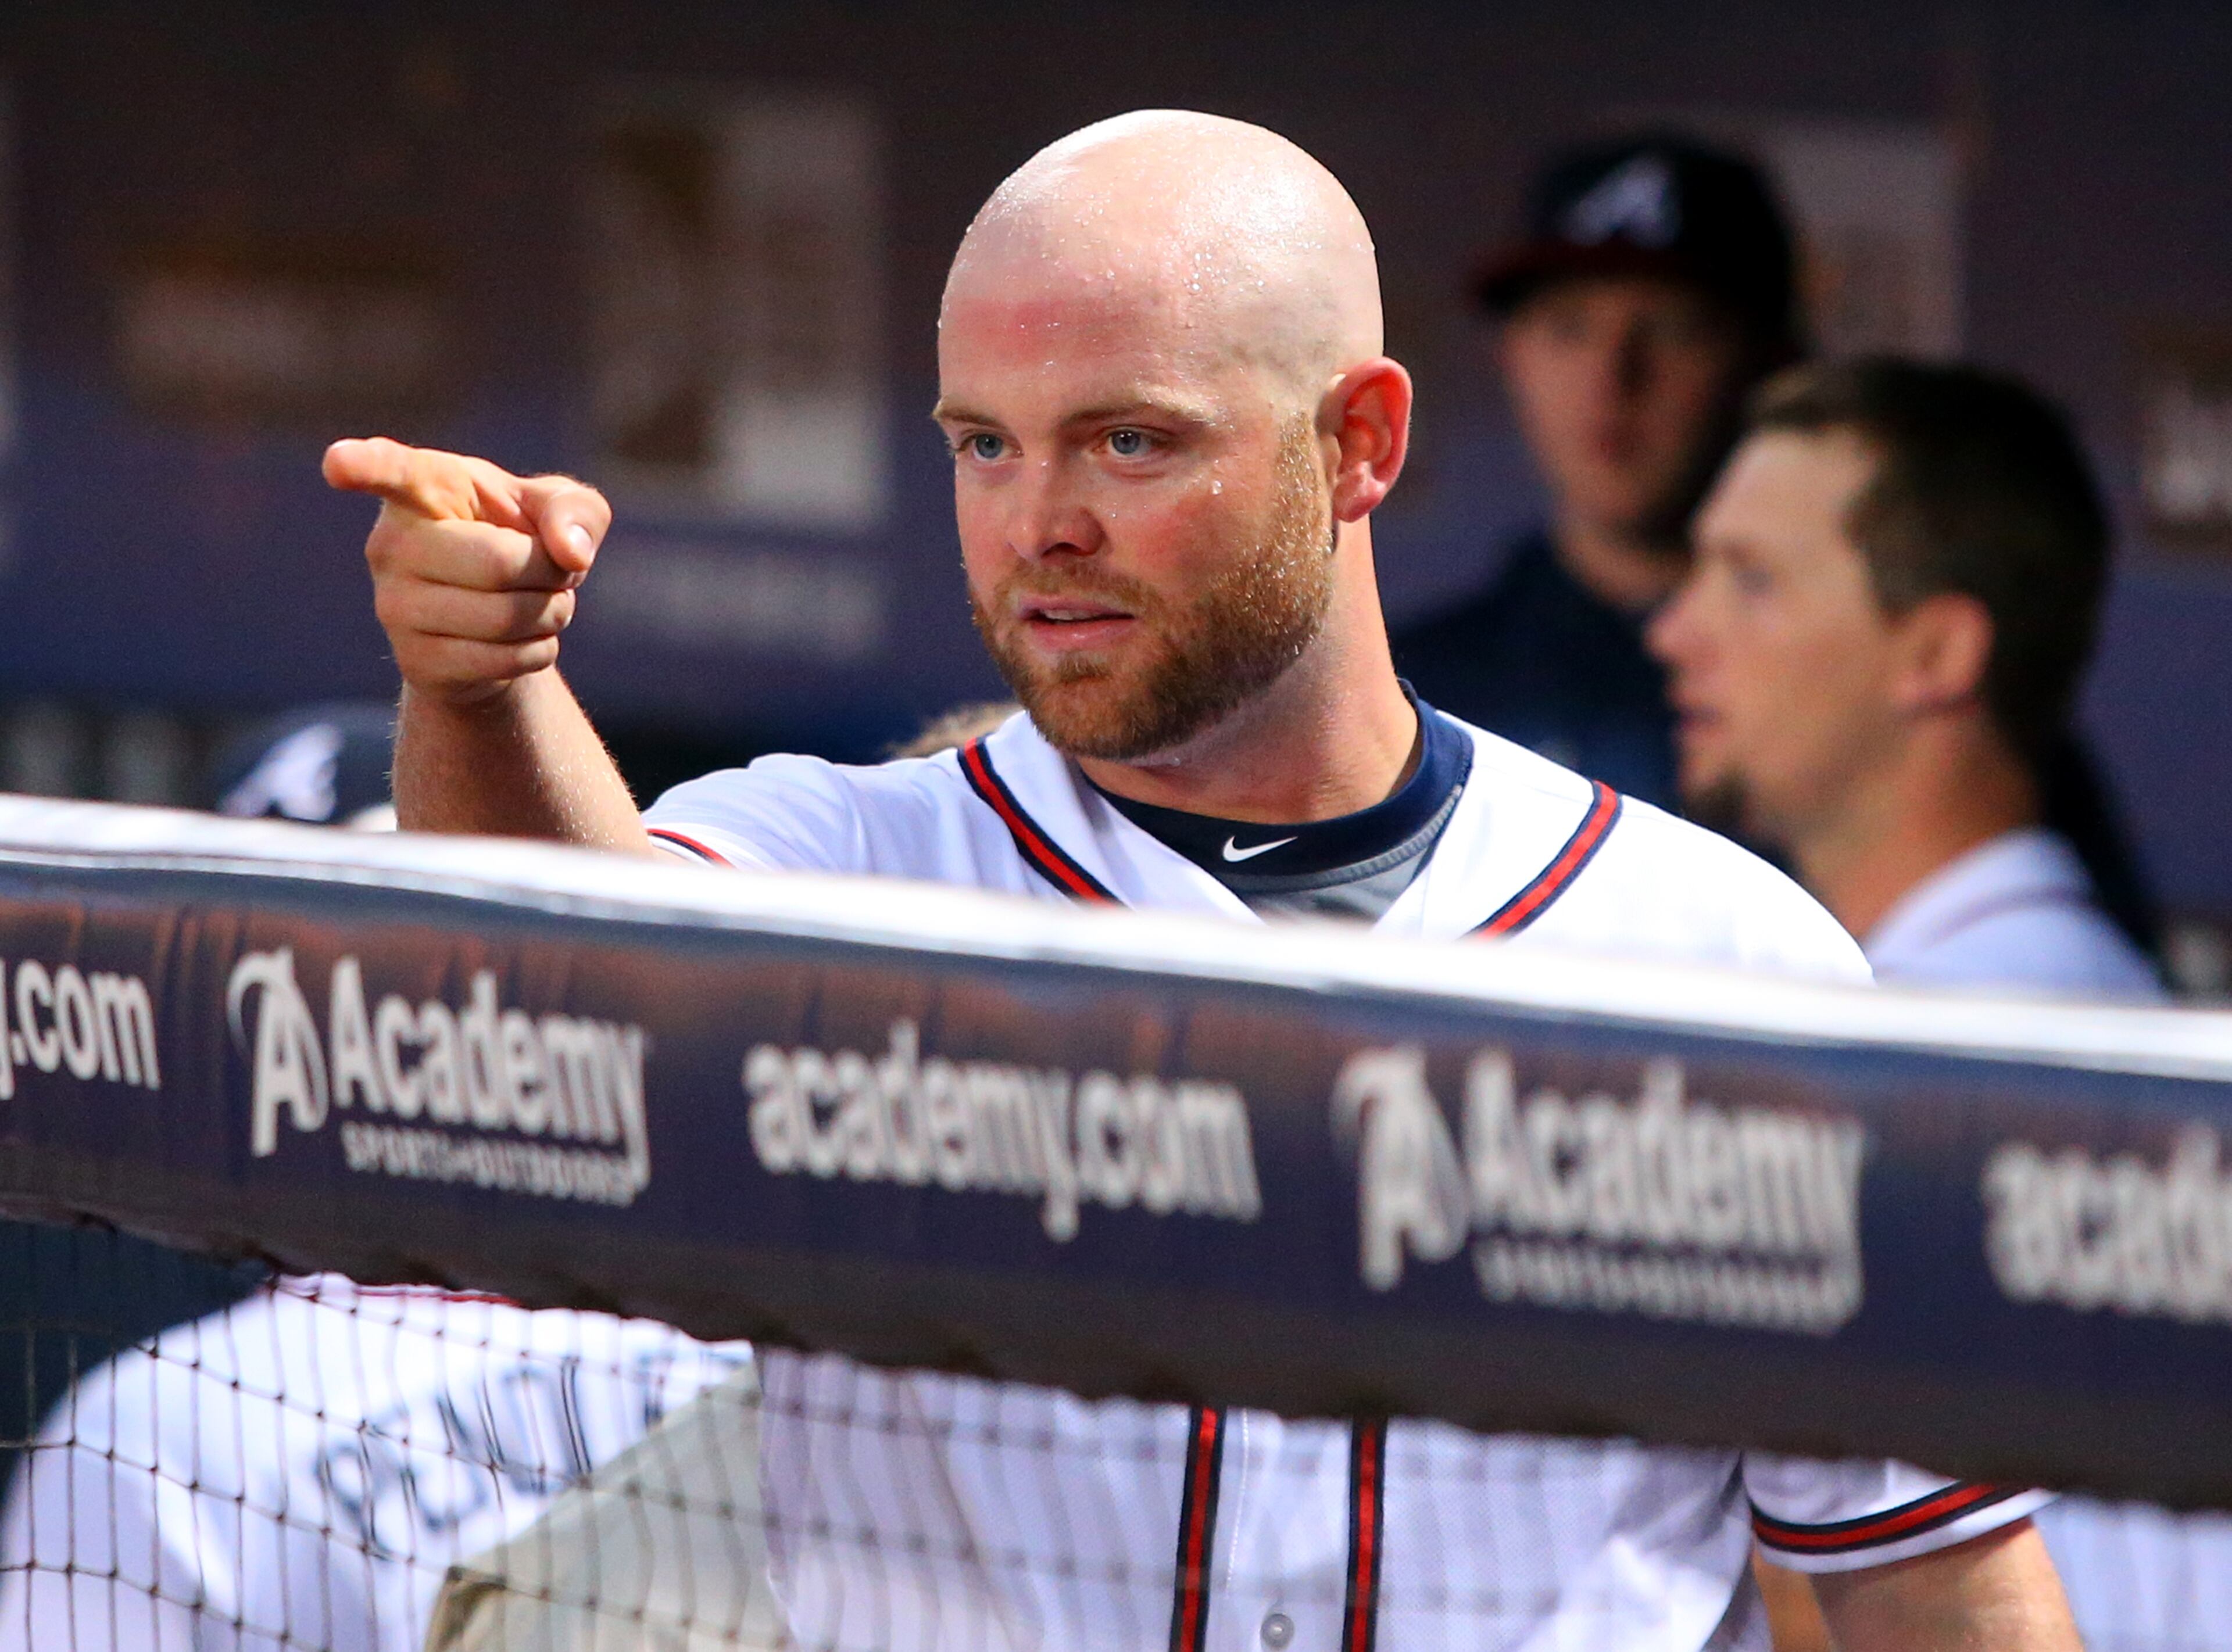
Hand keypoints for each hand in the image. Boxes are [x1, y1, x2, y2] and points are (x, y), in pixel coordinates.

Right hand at [324, 438, 613, 706]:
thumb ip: (575, 510)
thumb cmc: (522, 540)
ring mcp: (394, 607)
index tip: (338, 463)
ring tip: (538, 602)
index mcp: (424, 486)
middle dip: (550, 572)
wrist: (500, 620)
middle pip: (498, 562)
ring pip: (506, 617)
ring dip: (552, 614)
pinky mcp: (414, 661)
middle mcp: (392, 544)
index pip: (390, 471)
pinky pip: (504, 660)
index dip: (364, 465)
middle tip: (549, 570)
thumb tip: (570, 553)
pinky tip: (522, 637)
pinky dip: (539, 650)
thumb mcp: (558, 510)